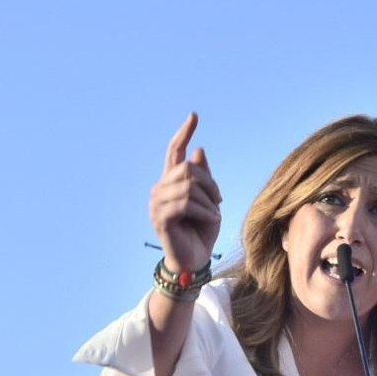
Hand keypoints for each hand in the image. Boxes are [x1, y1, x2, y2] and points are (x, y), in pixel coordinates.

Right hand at [149, 113, 221, 279]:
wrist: (195, 260)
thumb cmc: (202, 231)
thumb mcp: (209, 200)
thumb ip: (203, 177)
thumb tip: (198, 150)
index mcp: (171, 183)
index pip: (174, 152)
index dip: (183, 134)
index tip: (194, 116)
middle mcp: (160, 189)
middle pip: (187, 169)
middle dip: (209, 183)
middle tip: (219, 200)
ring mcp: (157, 203)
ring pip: (189, 186)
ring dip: (209, 200)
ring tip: (214, 214)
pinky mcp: (161, 218)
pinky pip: (186, 204)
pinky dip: (204, 211)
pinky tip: (210, 220)